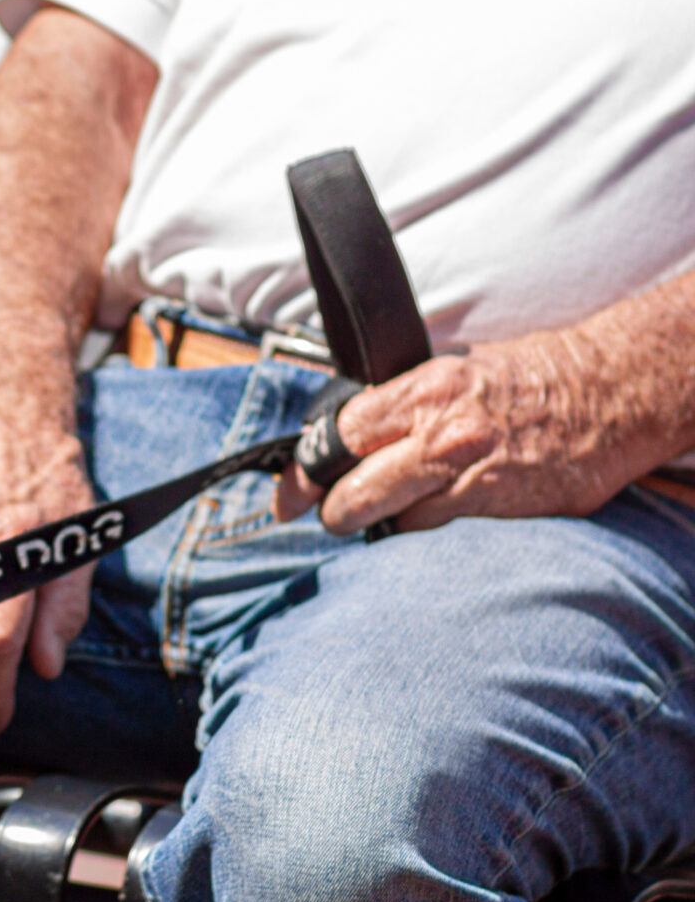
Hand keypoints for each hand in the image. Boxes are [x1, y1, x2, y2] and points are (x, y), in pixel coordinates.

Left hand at [273, 333, 654, 533]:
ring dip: (381, 523)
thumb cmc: (531, 377)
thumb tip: (347, 436)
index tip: (289, 494)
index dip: (304, 470)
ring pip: (391, 519)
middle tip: (332, 514)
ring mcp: (468, 472)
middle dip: (333, 510)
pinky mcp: (497, 504)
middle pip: (352, 491)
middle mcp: (438, 432)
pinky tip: (435, 515)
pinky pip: (435, 529)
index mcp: (420, 391)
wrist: (611, 391)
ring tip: (389, 514)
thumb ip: (401, 404)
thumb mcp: (454, 372)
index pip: (336, 436)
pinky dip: (424, 528)